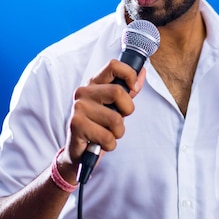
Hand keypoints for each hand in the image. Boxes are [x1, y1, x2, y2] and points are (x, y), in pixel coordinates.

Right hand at [59, 60, 146, 175]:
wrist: (79, 153)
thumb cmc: (99, 127)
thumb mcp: (115, 107)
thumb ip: (128, 91)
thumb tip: (142, 71)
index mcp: (94, 84)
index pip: (113, 65)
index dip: (129, 74)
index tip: (133, 88)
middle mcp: (83, 92)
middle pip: (118, 92)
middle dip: (126, 110)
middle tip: (118, 121)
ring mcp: (78, 107)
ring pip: (115, 119)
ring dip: (117, 132)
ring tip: (106, 134)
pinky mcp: (76, 125)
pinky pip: (107, 136)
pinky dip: (110, 144)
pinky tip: (100, 143)